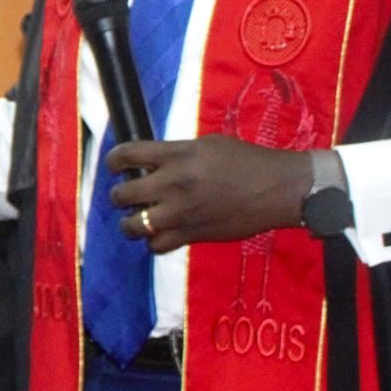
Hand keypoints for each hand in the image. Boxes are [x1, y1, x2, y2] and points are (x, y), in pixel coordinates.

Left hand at [105, 136, 314, 253]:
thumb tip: (152, 162)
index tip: (116, 165)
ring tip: (138, 218)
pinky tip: (160, 233)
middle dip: (119, 195)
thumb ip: (177, 153)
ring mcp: (180, 212)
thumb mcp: (208, 145)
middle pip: (121, 194)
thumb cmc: (246, 161)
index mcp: (177, 156)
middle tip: (128, 194)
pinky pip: (156, 246)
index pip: (127, 155)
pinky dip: (153, 242)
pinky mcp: (192, 235)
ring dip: (130, 222)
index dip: (114, 161)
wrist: (277, 189)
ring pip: (132, 226)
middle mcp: (173, 184)